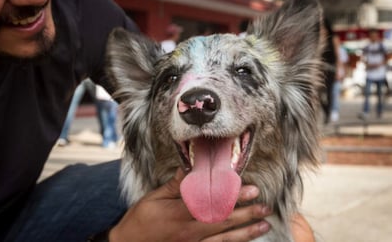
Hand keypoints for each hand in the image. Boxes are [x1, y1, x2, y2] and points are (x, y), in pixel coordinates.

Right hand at [109, 168, 270, 241]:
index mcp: (179, 214)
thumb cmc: (140, 221)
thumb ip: (175, 186)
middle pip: (222, 221)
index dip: (233, 197)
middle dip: (246, 214)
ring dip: (246, 232)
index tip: (250, 189)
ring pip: (224, 239)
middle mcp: (189, 231)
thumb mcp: (153, 199)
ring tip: (264, 225)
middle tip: (265, 206)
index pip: (212, 203)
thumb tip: (192, 170)